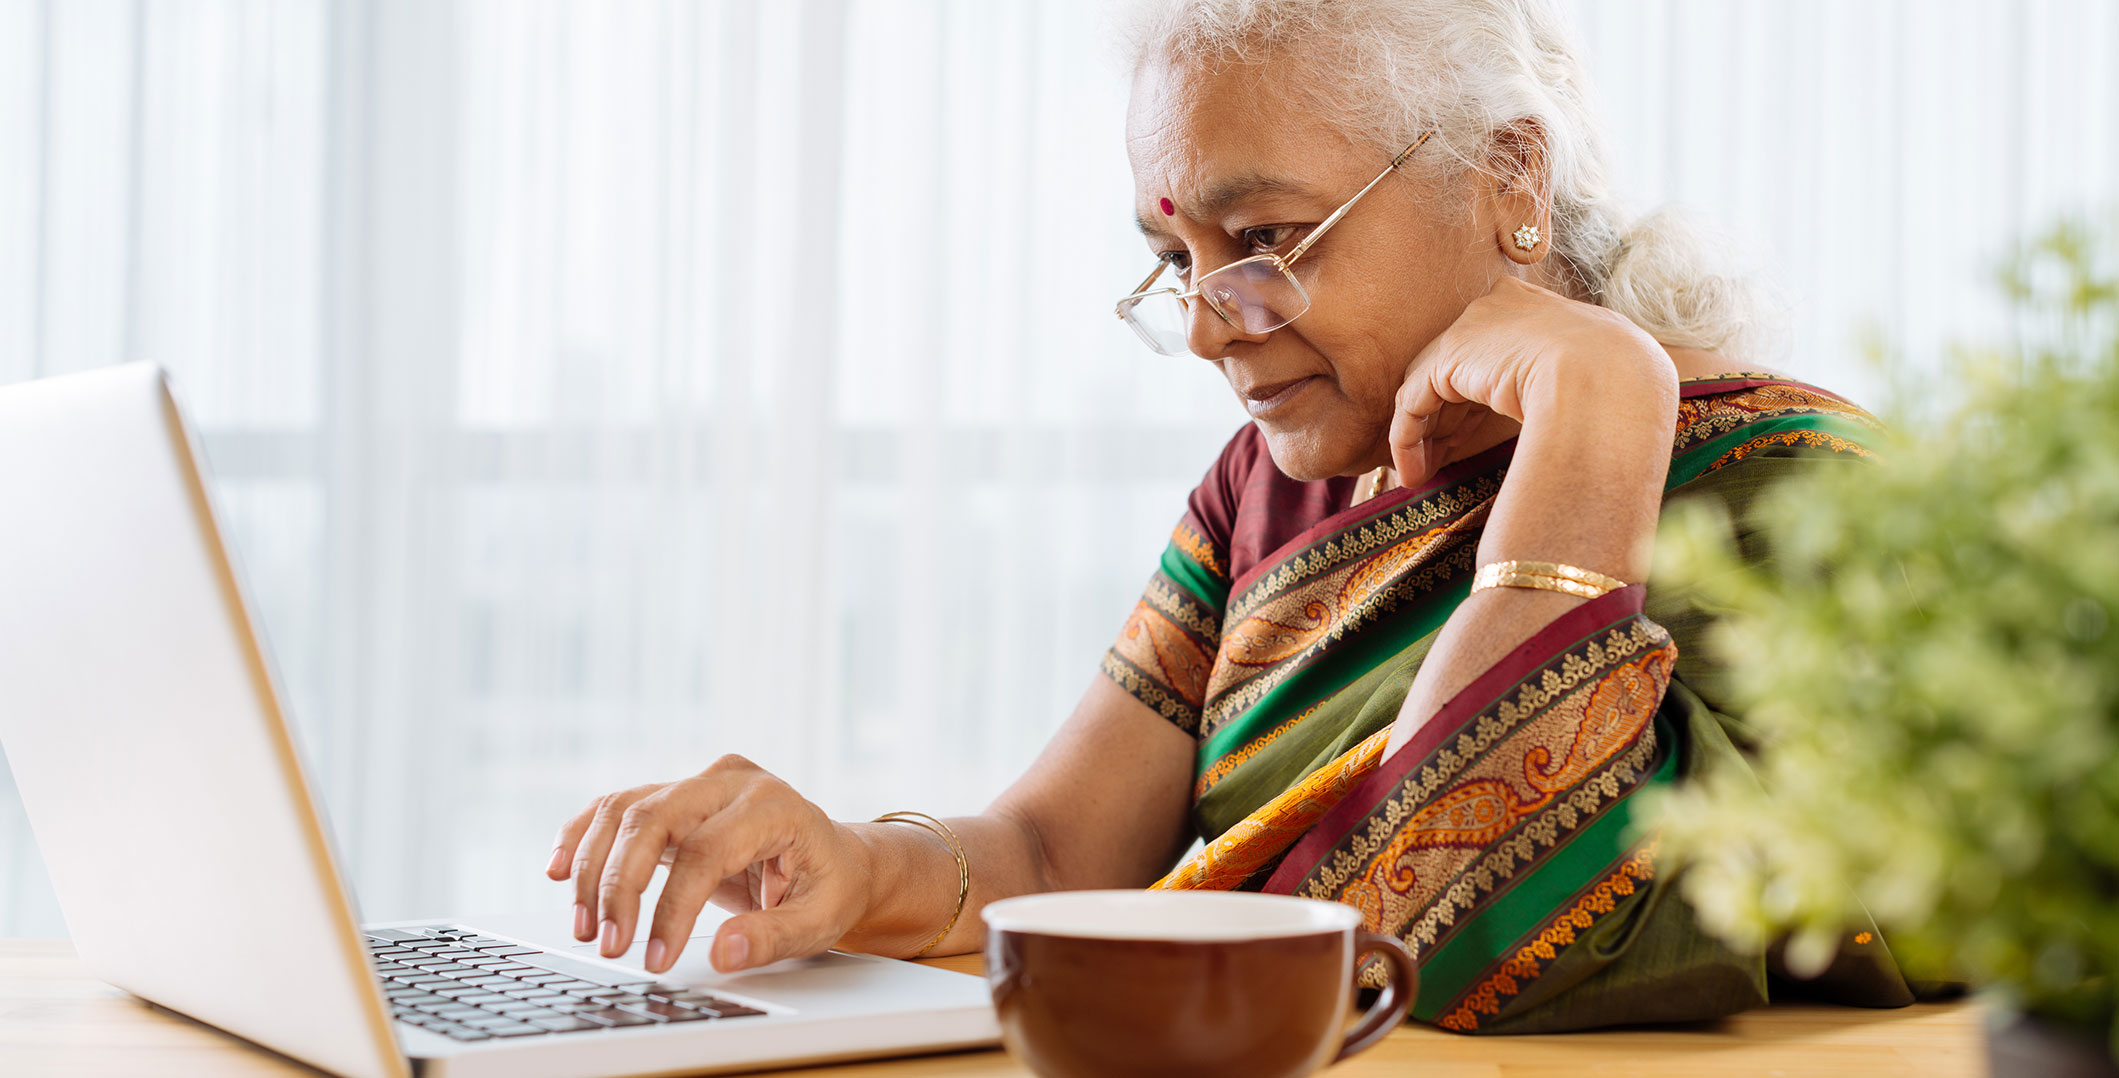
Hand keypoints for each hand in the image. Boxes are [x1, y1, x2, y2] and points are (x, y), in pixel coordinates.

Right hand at [546, 755, 873, 974]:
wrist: (833, 858)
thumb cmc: (829, 887)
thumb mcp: (821, 920)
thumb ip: (774, 937)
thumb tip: (723, 952)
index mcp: (774, 805)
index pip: (706, 850)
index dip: (672, 907)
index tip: (655, 958)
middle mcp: (732, 780)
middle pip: (653, 817)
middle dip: (620, 885)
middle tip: (609, 944)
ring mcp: (700, 781)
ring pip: (626, 808)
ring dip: (593, 867)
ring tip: (585, 926)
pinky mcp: (674, 793)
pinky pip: (618, 806)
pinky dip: (584, 836)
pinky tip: (559, 871)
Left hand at [1387, 276, 1665, 486]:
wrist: (1611, 381)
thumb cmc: (1621, 392)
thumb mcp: (1596, 382)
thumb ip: (1566, 388)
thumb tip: (1561, 418)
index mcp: (1543, 309)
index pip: (1496, 352)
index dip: (1479, 397)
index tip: (1473, 436)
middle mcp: (1503, 307)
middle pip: (1458, 368)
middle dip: (1446, 418)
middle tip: (1440, 459)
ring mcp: (1474, 328)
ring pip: (1430, 386)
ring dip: (1423, 435)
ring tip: (1420, 474)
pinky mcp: (1449, 358)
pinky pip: (1414, 402)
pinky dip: (1408, 440)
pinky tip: (1414, 473)